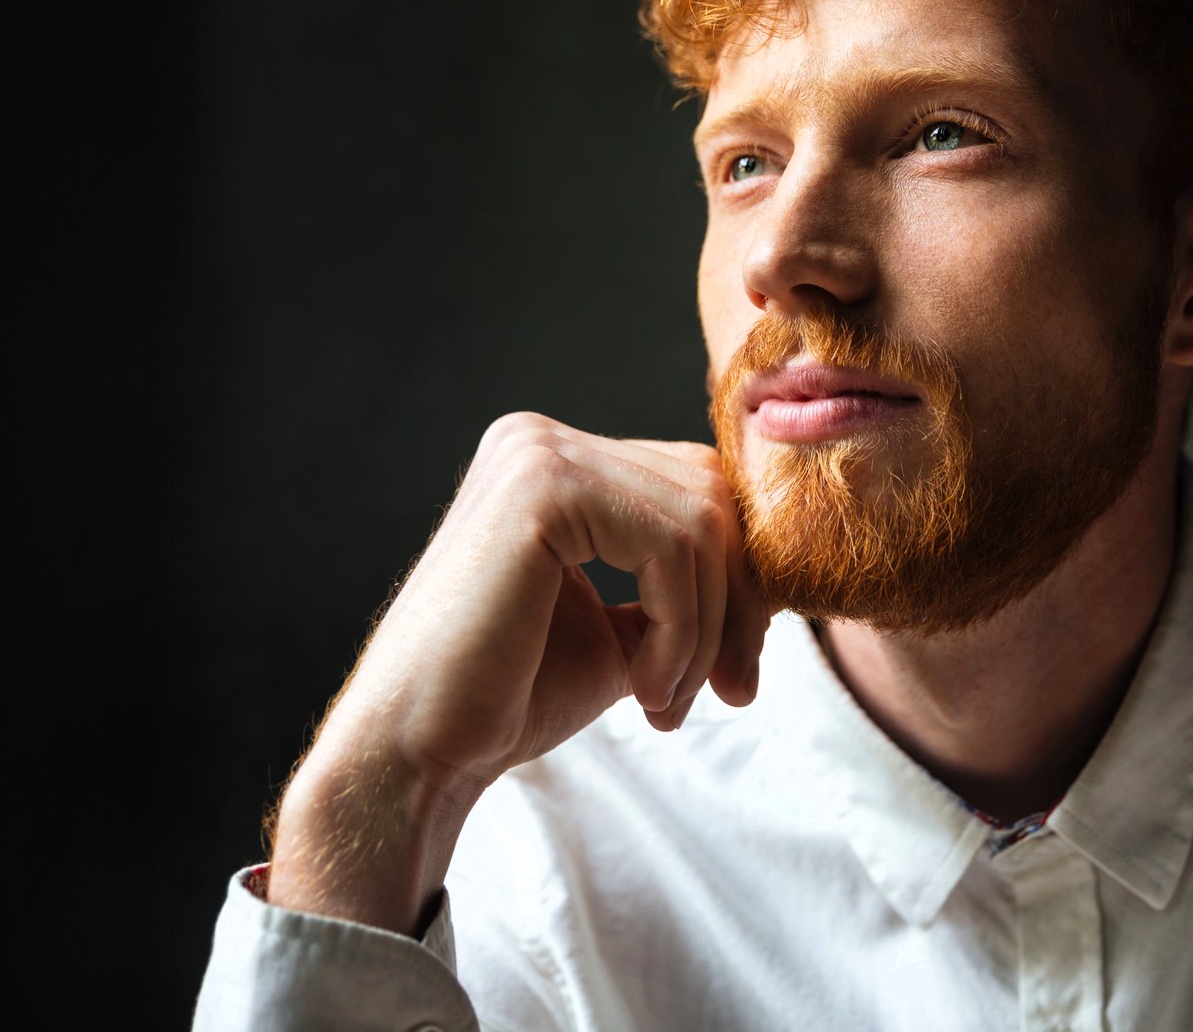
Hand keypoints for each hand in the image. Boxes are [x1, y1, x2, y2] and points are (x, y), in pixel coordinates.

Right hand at [267, 413, 767, 931]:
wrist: (420, 753)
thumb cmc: (509, 699)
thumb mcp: (622, 630)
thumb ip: (681, 587)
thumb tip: (772, 580)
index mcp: (555, 462)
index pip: (698, 491)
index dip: (738, 584)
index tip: (736, 676)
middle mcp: (542, 440)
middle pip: (712, 494)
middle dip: (738, 603)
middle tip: (725, 692)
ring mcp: (539, 455)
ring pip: (702, 523)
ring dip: (706, 630)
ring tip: (665, 700)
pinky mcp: (542, 490)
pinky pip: (671, 548)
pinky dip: (682, 630)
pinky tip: (645, 688)